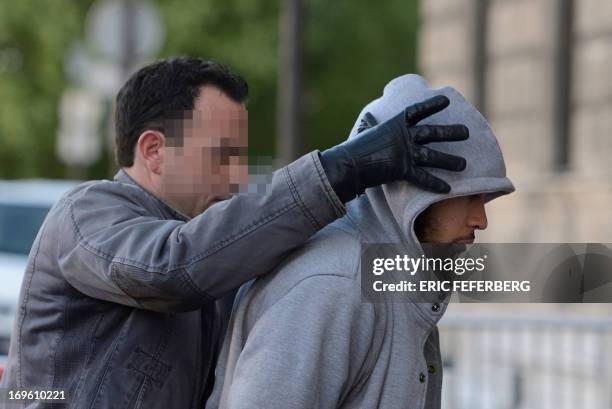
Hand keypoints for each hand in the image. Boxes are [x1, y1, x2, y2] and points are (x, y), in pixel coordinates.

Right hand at [320, 95, 468, 201]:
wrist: (348, 164)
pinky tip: (447, 189)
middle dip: (450, 132)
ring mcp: (404, 153)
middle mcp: (404, 137)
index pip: (417, 111)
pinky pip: (422, 177)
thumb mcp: (365, 132)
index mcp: (395, 124)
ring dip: (449, 160)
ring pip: (432, 156)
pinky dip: (435, 183)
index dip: (431, 105)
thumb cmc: (355, 148)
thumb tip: (367, 118)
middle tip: (467, 132)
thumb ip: (371, 125)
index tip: (446, 100)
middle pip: (432, 132)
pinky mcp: (402, 169)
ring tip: (464, 164)